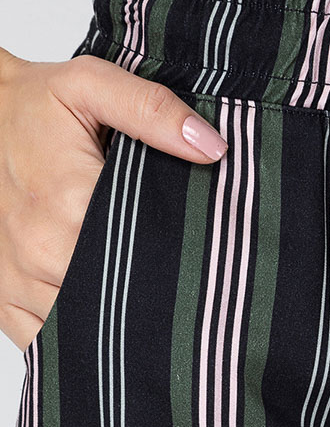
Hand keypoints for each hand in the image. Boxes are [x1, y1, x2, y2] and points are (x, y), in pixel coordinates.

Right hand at [0, 46, 227, 351]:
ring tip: (149, 310)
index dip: (180, 271)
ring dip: (116, 325)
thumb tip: (211, 147)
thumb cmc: (31, 105)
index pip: (146, 263)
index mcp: (69, 203)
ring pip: (83, 329)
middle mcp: (40, 252)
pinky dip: (75, 340)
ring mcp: (17, 281)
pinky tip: (104, 327)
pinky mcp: (2, 300)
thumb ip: (152, 110)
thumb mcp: (91, 85)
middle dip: (153, 302)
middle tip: (182, 293)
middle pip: (118, 303)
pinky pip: (42, 342)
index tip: (203, 270)